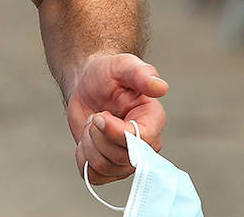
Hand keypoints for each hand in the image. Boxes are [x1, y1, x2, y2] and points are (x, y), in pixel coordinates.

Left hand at [66, 53, 168, 183]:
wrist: (88, 84)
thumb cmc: (108, 74)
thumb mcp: (122, 66)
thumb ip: (141, 74)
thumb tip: (160, 87)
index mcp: (153, 121)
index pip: (140, 142)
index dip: (115, 133)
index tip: (98, 116)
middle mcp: (145, 145)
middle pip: (120, 158)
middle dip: (96, 136)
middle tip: (94, 115)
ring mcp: (128, 159)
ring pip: (104, 168)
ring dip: (88, 144)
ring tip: (92, 125)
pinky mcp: (110, 168)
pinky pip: (93, 176)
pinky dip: (83, 158)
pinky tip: (86, 140)